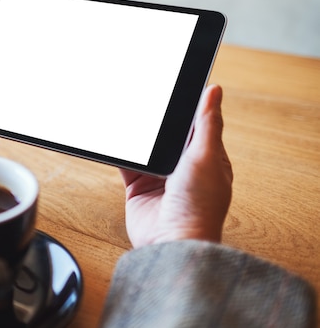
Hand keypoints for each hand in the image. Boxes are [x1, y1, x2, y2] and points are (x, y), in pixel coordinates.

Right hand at [120, 84, 232, 247]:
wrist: (172, 243)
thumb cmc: (198, 207)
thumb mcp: (206, 157)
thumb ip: (207, 123)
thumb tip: (214, 90)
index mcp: (208, 158)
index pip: (197, 123)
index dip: (187, 105)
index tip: (174, 85)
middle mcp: (184, 167)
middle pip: (168, 133)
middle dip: (157, 119)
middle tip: (144, 96)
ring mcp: (160, 177)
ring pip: (146, 146)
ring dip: (137, 136)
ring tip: (126, 113)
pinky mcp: (138, 187)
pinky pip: (126, 164)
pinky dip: (120, 153)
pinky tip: (113, 140)